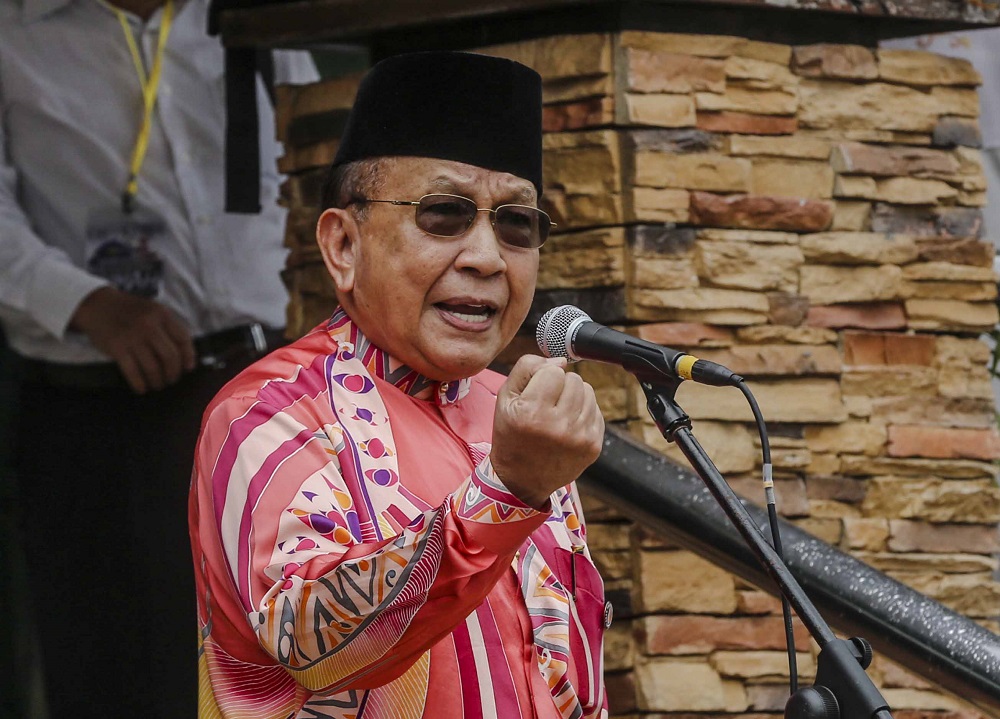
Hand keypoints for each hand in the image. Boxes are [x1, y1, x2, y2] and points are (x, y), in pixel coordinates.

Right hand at [70, 286, 195, 393]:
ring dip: (158, 381)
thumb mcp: (152, 310)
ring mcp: (132, 337)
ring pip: (153, 368)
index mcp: (162, 314)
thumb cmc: (129, 310)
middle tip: (171, 379)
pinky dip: (139, 384)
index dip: (188, 357)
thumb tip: (184, 354)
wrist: (97, 304)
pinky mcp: (117, 348)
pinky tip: (142, 388)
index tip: (188, 368)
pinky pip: (133, 372)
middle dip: (173, 373)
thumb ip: (168, 327)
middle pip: (170, 357)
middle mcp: (149, 325)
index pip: (183, 339)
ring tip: (157, 385)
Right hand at [491, 354, 604, 508]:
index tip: (535, 393)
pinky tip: (568, 424)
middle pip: (574, 379)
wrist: (521, 479)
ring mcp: (579, 437)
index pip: (554, 371)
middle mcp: (558, 426)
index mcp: (532, 413)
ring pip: (588, 391)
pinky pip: (596, 410)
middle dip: (560, 385)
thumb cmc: (511, 435)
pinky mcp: (593, 446)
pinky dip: (583, 412)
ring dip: (573, 396)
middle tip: (546, 404)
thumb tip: (561, 361)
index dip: (543, 377)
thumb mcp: (505, 399)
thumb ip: (527, 368)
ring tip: (557, 413)